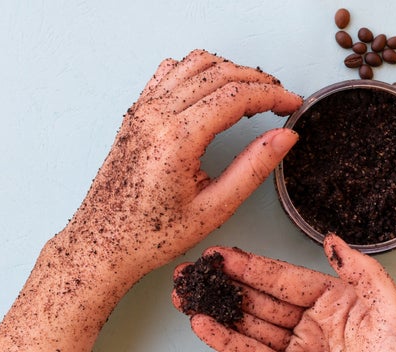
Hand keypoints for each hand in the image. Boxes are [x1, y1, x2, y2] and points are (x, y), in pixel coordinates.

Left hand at [63, 49, 301, 282]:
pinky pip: (170, 72)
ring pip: (194, 64)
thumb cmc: (152, 234)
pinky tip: (213, 92)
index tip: (292, 103)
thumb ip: (253, 167)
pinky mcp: (135, 113)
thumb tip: (284, 136)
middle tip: (280, 98)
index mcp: (177, 138)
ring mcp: (142, 110)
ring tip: (252, 94)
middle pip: (219, 72)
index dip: (272, 94)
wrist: (103, 243)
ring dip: (229, 71)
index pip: (236, 95)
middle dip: (257, 80)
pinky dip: (198, 72)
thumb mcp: (215, 208)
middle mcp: (156, 115)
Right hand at [172, 234, 395, 351]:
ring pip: (252, 325)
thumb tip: (334, 241)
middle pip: (264, 298)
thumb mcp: (395, 311)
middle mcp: (317, 323)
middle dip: (229, 284)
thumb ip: (364, 272)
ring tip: (189, 297)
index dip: (254, 266)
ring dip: (220, 310)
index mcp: (339, 302)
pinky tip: (205, 327)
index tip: (225, 255)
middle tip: (197, 271)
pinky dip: (227, 342)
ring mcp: (301, 351)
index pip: (288, 278)